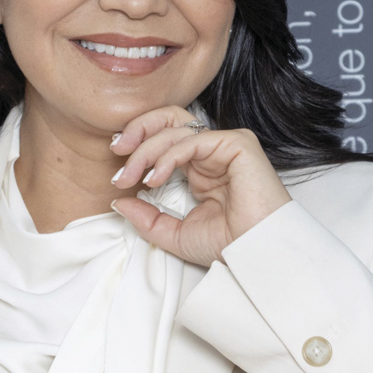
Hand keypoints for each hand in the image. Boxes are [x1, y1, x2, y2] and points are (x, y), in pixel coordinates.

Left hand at [110, 106, 290, 267]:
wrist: (255, 253)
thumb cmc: (227, 244)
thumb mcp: (174, 233)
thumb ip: (146, 218)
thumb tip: (118, 201)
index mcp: (200, 167)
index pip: (166, 138)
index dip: (138, 144)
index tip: (116, 167)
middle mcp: (212, 152)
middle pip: (169, 120)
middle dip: (138, 130)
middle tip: (116, 150)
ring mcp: (225, 145)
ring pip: (175, 129)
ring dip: (145, 150)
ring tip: (130, 176)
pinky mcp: (237, 143)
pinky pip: (191, 140)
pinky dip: (167, 157)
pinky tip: (154, 178)